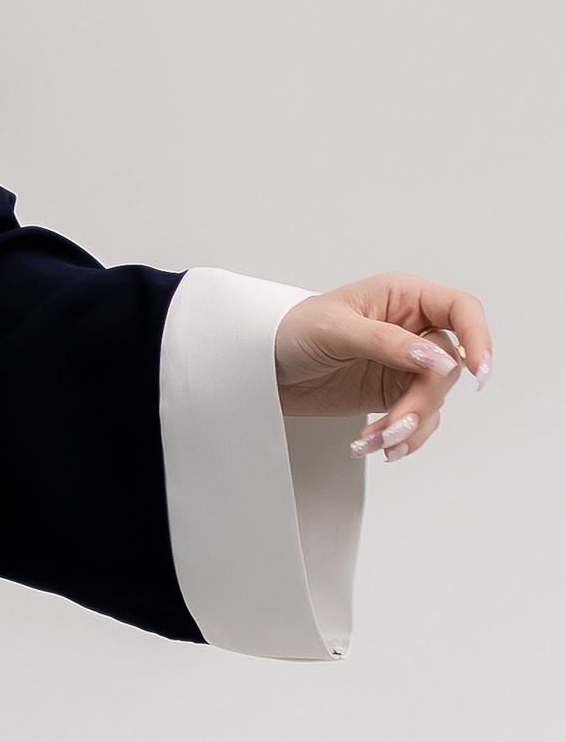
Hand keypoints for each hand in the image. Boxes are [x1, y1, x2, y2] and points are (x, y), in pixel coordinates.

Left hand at [275, 274, 491, 460]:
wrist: (261, 366)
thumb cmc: (291, 329)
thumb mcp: (336, 329)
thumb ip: (388, 342)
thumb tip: (439, 359)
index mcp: (402, 297)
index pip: (461, 310)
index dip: (478, 338)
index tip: (477, 371)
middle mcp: (410, 329)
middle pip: (449, 366)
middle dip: (422, 401)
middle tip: (392, 425)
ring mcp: (404, 364)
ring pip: (434, 398)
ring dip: (409, 425)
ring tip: (374, 440)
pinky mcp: (392, 393)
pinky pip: (417, 419)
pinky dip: (402, 437)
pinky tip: (374, 444)